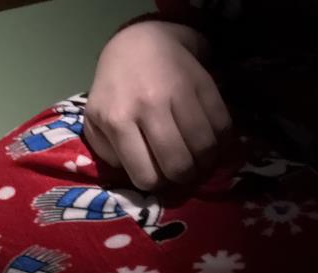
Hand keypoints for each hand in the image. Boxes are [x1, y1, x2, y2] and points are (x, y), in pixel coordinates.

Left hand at [85, 21, 232, 189]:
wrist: (139, 44)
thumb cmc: (114, 90)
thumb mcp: (95, 121)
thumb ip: (108, 153)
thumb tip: (135, 175)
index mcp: (118, 121)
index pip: (146, 175)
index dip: (155, 184)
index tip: (157, 178)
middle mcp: (149, 107)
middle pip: (178, 166)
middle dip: (182, 178)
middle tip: (181, 172)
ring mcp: (178, 94)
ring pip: (204, 148)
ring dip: (204, 162)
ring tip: (197, 159)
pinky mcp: (203, 83)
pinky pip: (222, 125)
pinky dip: (220, 141)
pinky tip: (210, 141)